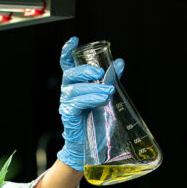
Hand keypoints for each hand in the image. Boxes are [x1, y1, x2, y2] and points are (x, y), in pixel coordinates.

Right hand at [55, 36, 125, 170]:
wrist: (92, 147)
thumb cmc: (96, 121)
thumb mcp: (104, 96)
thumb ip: (110, 79)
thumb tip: (119, 62)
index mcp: (75, 85)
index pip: (67, 65)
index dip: (67, 52)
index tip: (74, 40)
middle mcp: (68, 93)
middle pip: (70, 75)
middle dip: (84, 70)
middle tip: (100, 72)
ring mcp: (66, 105)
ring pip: (74, 90)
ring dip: (93, 88)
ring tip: (108, 92)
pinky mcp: (68, 117)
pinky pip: (76, 104)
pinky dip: (89, 99)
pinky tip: (101, 99)